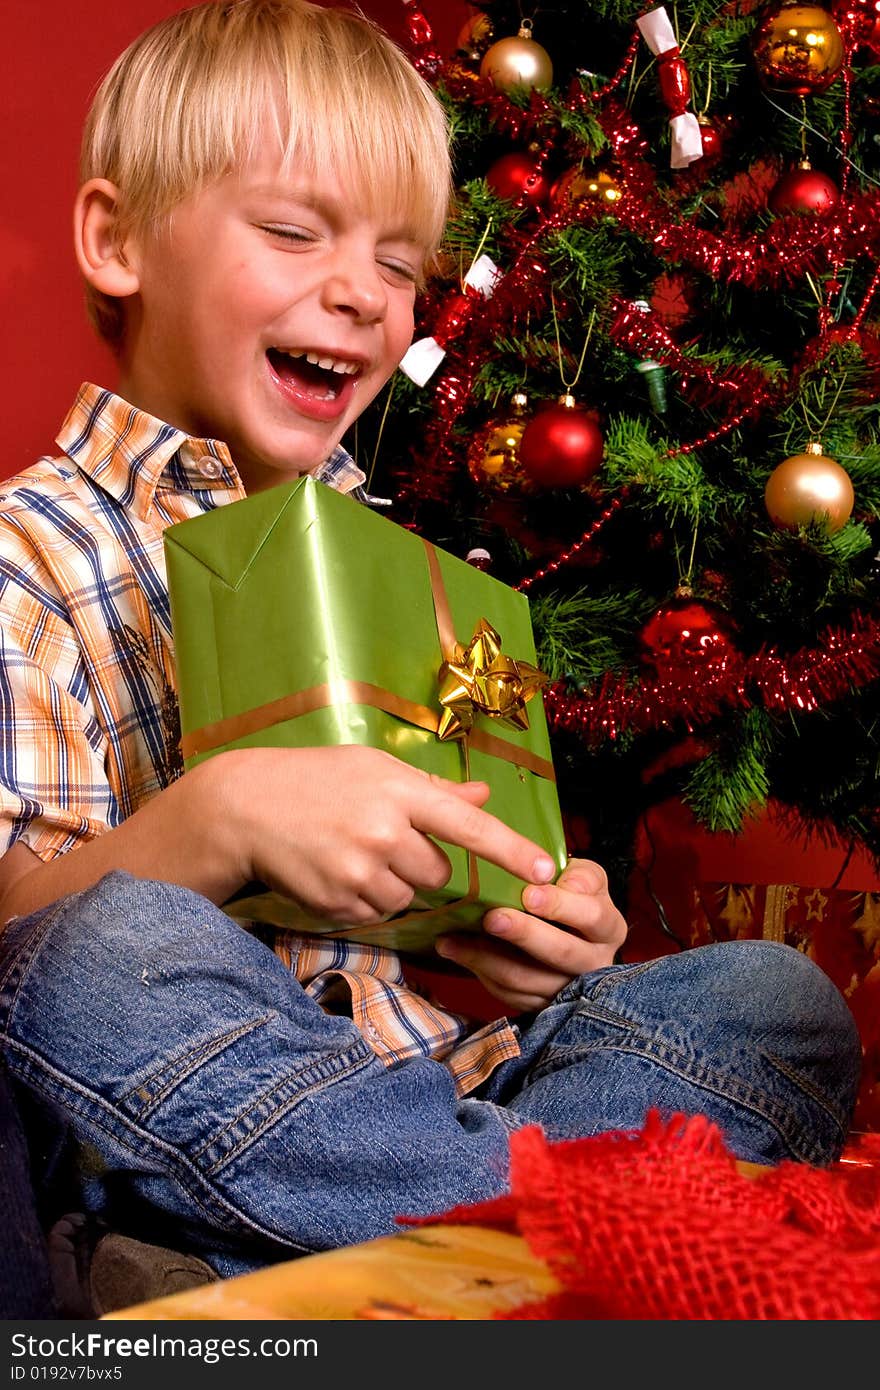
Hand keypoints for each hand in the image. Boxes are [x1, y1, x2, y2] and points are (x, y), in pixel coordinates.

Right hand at [220, 744, 557, 924]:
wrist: (245, 808)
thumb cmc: (316, 779)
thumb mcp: (374, 768)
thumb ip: (431, 790)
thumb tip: (482, 797)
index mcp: (398, 791)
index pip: (467, 825)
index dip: (511, 850)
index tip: (545, 871)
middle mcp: (382, 832)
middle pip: (438, 871)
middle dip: (421, 861)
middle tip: (381, 836)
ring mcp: (358, 871)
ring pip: (408, 896)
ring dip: (392, 883)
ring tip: (352, 851)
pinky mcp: (337, 902)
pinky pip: (376, 913)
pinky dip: (364, 899)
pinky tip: (335, 870)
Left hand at [434, 858, 627, 1012]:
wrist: (568, 934)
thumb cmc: (573, 898)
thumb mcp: (583, 878)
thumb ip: (578, 874)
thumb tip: (555, 879)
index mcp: (609, 927)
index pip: (592, 916)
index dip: (560, 906)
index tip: (530, 894)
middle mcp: (594, 962)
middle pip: (560, 952)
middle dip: (524, 934)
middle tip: (492, 918)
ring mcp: (566, 988)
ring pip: (527, 979)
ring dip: (487, 957)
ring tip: (454, 938)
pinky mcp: (540, 1004)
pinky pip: (508, 993)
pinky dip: (478, 971)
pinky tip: (454, 950)